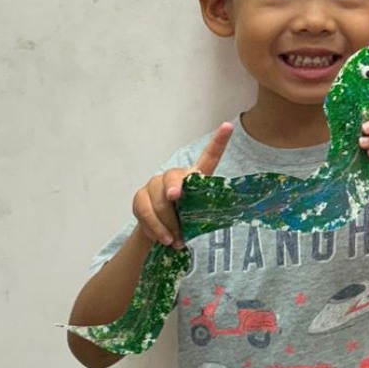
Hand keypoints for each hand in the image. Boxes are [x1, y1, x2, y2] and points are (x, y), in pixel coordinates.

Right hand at [131, 122, 232, 247]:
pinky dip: (155, 228)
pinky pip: (145, 212)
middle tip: (175, 199)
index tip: (228, 126)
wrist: (161, 233)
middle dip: (174, 188)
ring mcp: (154, 185)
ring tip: (176, 241)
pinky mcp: (139, 198)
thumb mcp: (198, 217)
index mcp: (194, 178)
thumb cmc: (186, 223)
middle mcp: (174, 176)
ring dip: (168, 224)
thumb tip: (199, 222)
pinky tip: (164, 239)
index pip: (209, 157)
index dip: (219, 142)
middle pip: (174, 178)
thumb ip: (201, 212)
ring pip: (158, 201)